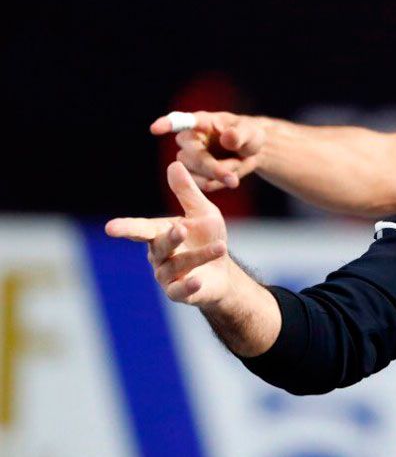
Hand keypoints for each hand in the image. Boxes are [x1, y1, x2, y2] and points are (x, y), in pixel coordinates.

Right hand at [106, 161, 236, 308]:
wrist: (222, 272)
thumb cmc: (207, 238)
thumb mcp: (202, 212)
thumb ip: (187, 192)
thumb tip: (174, 163)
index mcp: (159, 234)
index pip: (140, 229)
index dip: (125, 228)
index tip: (110, 228)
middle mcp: (159, 256)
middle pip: (160, 246)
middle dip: (169, 238)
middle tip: (179, 228)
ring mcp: (168, 276)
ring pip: (177, 266)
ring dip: (198, 256)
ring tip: (220, 246)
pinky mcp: (181, 293)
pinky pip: (180, 291)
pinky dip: (189, 286)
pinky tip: (199, 280)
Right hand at [150, 111, 265, 190]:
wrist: (250, 153)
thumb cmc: (248, 136)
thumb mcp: (250, 133)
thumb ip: (240, 135)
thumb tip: (227, 137)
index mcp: (201, 122)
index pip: (181, 121)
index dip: (167, 124)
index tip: (156, 128)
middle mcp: (189, 139)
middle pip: (191, 157)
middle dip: (214, 169)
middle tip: (234, 179)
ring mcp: (187, 158)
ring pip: (193, 174)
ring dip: (219, 176)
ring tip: (237, 165)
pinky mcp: (191, 175)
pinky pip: (200, 185)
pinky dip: (218, 184)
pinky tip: (229, 175)